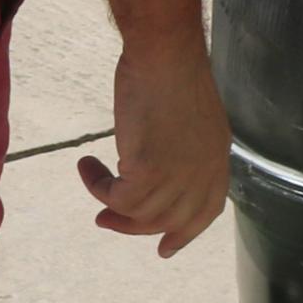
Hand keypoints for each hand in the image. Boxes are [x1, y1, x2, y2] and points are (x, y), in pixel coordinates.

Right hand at [80, 38, 228, 256]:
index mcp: (217, 158)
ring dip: (109, 202)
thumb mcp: (190, 118)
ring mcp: (179, 176)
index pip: (206, 210)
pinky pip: (115, 196)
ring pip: (139, 213)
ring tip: (92, 179)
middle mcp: (203, 173)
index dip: (185, 232)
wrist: (165, 53)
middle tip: (104, 219)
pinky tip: (85, 164)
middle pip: (169, 220)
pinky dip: (96, 185)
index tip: (165, 248)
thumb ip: (184, 150)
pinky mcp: (150, 172)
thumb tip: (160, 170)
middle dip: (134, 226)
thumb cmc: (172, 72)